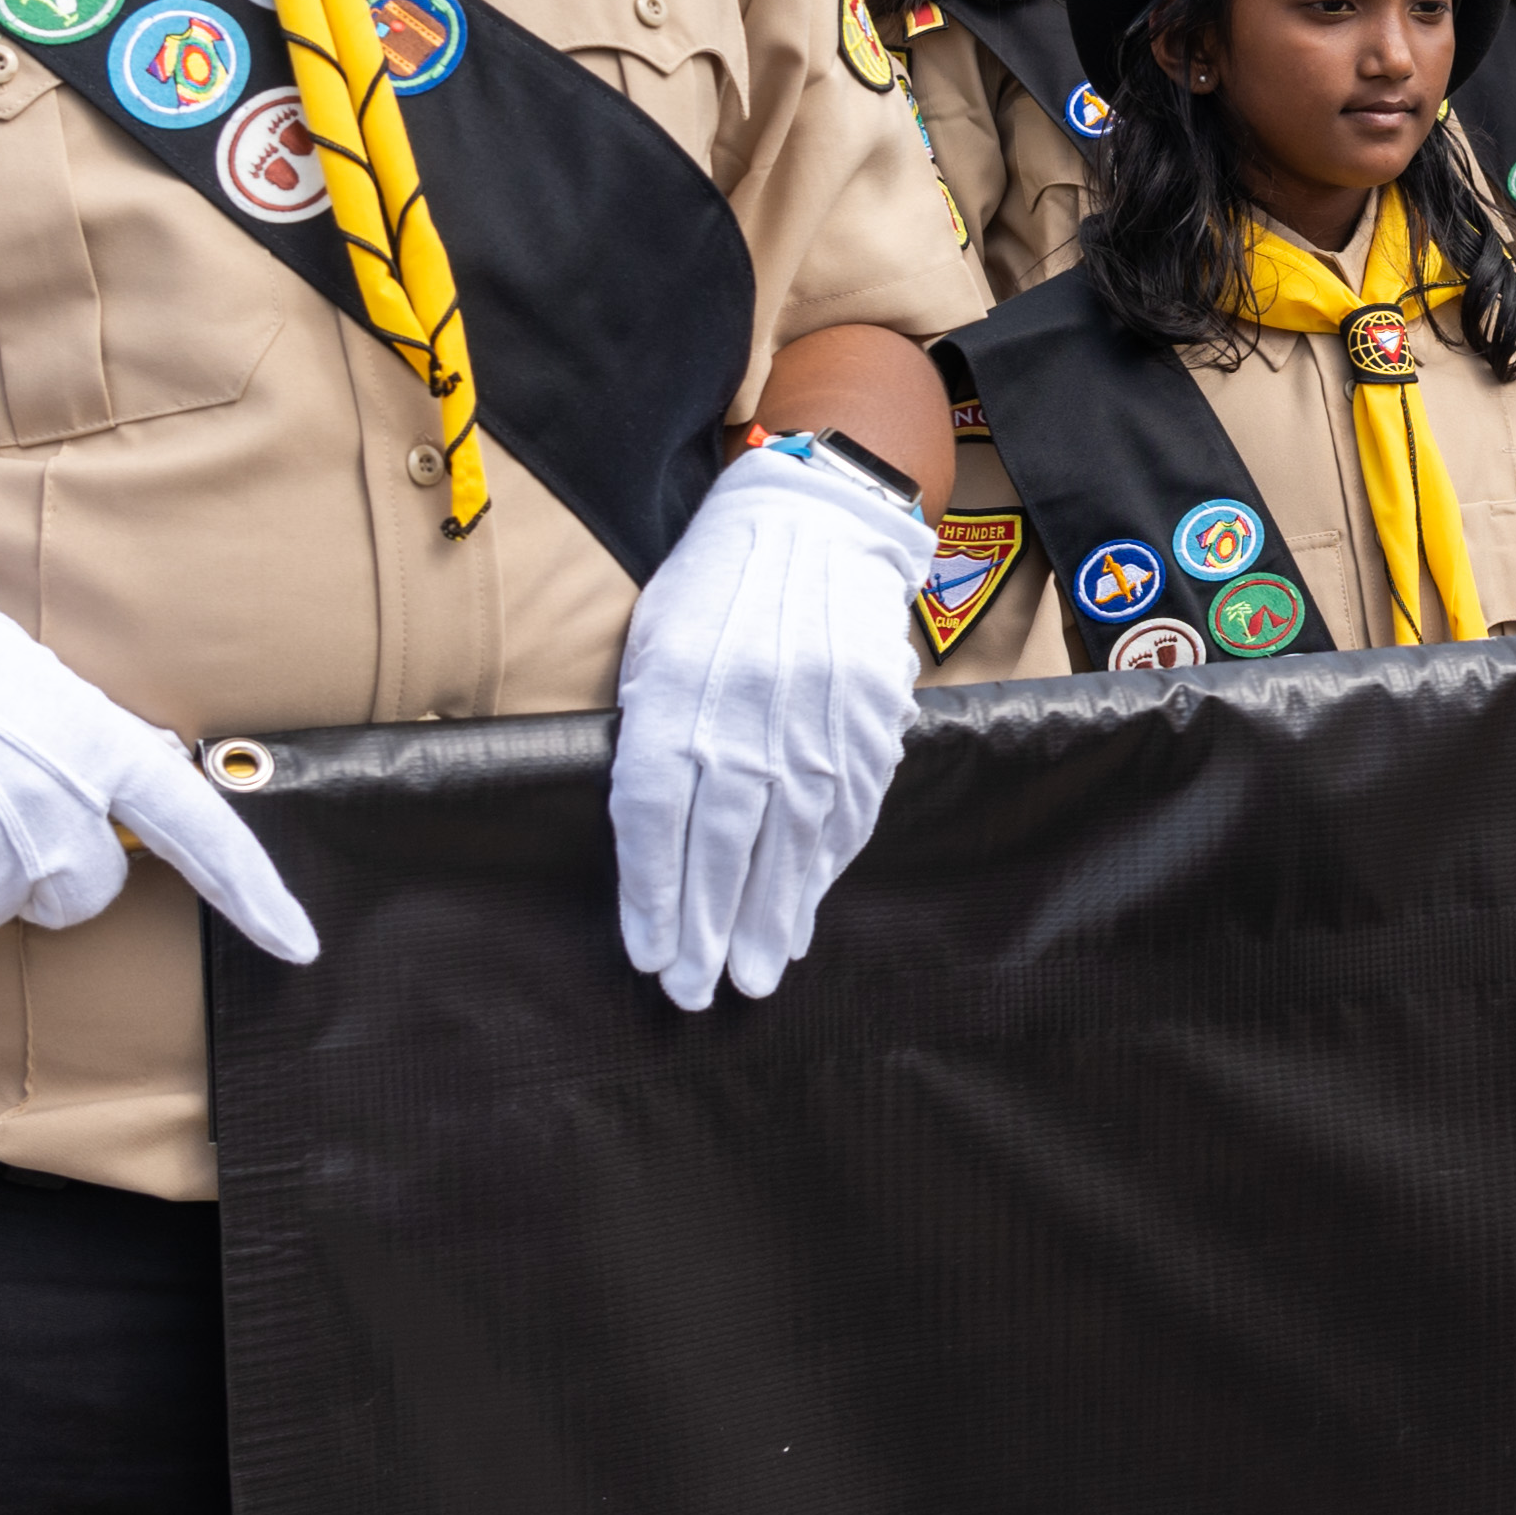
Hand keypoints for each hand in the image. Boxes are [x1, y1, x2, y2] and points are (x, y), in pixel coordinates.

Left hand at [605, 436, 925, 1009]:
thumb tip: (656, 843)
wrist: (813, 523)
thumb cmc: (714, 591)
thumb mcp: (654, 648)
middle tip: (698, 991)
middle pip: (721, 840)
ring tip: (757, 973)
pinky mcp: (866, 719)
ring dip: (772, 915)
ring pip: (790, 838)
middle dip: (709, 927)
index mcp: (675, 689)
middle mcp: (745, 708)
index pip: (653, 814)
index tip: (650, 954)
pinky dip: (823, 869)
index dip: (653, 894)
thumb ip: (650, 738)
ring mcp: (814, 715)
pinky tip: (803, 911)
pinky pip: (844, 810)